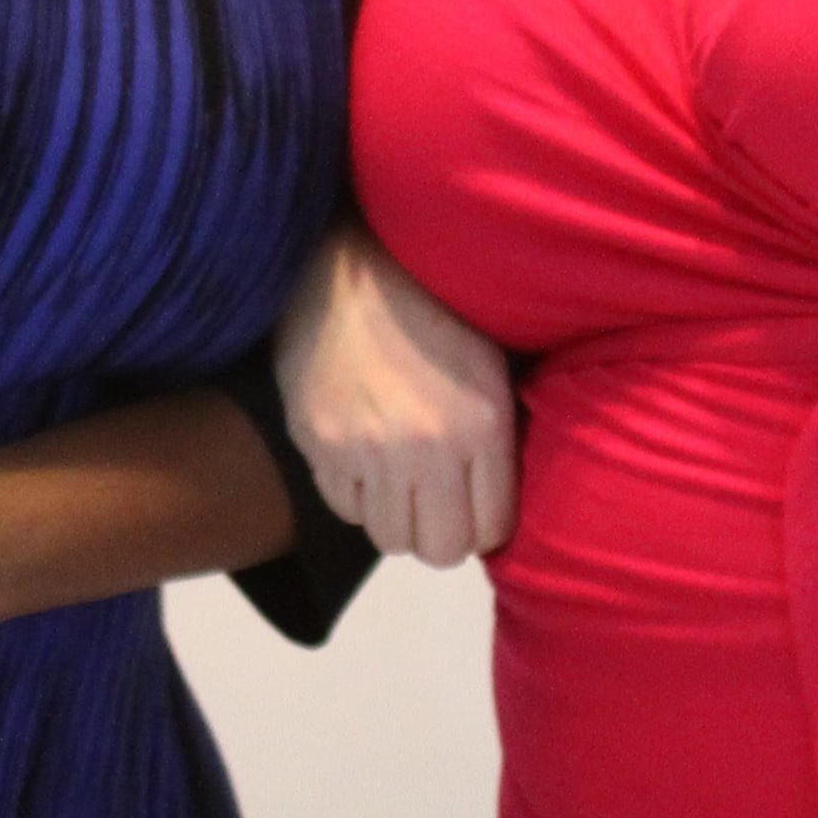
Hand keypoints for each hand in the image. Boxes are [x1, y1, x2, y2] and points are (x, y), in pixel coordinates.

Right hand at [275, 219, 518, 565]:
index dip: (484, 524)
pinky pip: (344, 508)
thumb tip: (499, 503)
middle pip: (440, 550)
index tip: (473, 503)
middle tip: (435, 502)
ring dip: (396, 517)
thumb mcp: (491, 363)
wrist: (348, 266)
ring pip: (389, 539)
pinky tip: (362, 456)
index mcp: (483, 424)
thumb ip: (498, 436)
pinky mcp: (319, 447)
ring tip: (397, 477)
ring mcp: (368, 452)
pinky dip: (355, 494)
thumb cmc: (433, 306)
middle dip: (441, 533)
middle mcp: (428, 449)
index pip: (492, 531)